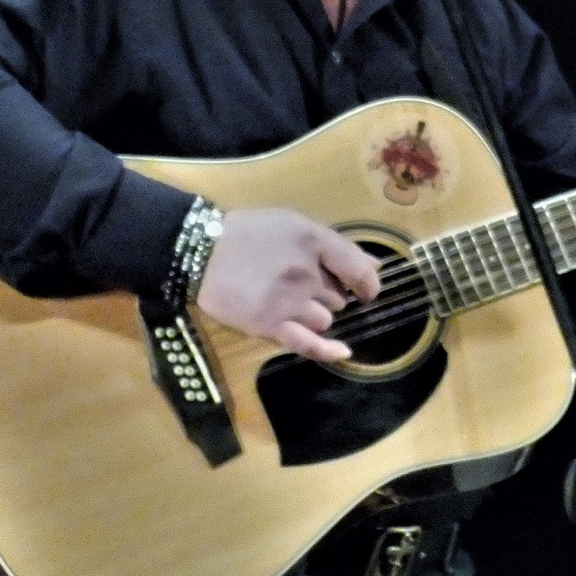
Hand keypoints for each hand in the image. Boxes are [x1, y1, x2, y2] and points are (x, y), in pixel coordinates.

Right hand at [195, 209, 380, 361]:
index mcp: (313, 241)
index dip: (367, 282)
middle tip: (300, 283)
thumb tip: (376, 265)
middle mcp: (305, 272)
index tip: (364, 289)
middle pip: (338, 296)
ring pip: (325, 319)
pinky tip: (343, 351)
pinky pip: (310, 344)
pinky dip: (328, 350)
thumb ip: (334, 245)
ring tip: (289, 301)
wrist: (200, 252)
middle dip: (327, 293)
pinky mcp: (271, 326)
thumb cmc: (250, 234)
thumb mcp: (294, 224)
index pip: (358, 268)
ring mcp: (289, 302)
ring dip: (315, 313)